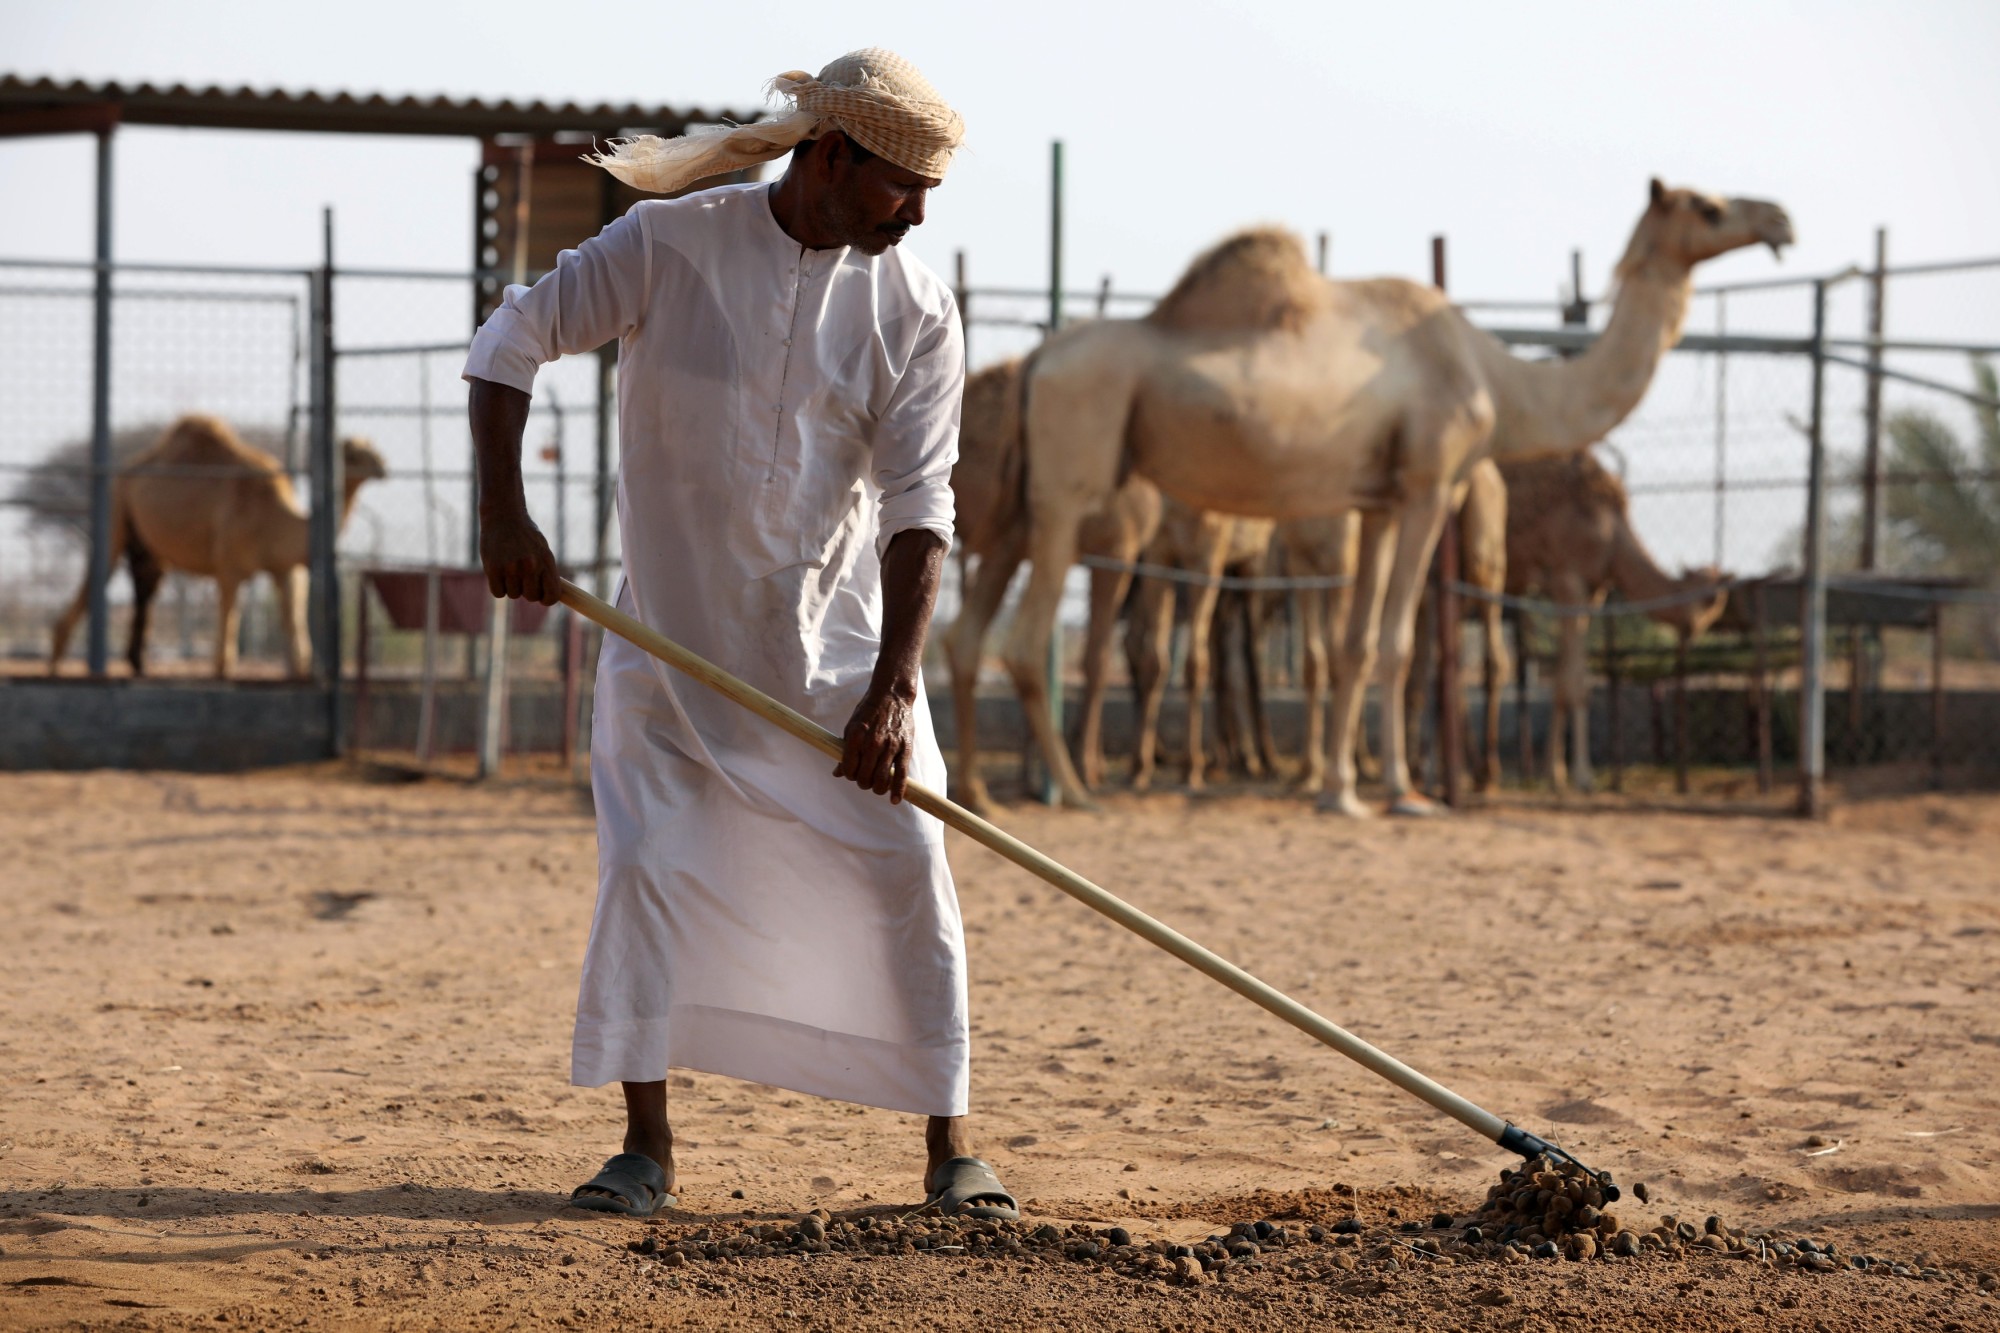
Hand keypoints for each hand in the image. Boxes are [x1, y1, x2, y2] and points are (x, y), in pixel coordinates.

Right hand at [479, 508, 559, 604]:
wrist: (503, 515)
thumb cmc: (524, 534)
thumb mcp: (542, 549)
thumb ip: (546, 571)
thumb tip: (552, 596)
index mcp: (545, 560)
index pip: (552, 595)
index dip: (546, 599)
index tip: (541, 596)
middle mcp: (530, 565)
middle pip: (531, 597)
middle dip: (527, 590)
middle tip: (522, 576)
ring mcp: (511, 568)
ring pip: (513, 594)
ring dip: (511, 585)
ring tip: (509, 567)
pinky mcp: (493, 569)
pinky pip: (498, 593)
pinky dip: (497, 586)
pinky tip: (498, 571)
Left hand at [834, 686, 916, 803]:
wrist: (892, 695)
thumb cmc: (869, 711)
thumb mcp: (851, 727)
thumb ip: (844, 751)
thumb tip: (837, 773)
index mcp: (855, 736)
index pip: (848, 769)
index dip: (849, 775)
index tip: (853, 773)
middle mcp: (872, 742)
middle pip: (864, 777)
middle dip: (863, 782)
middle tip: (866, 779)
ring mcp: (889, 746)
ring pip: (881, 780)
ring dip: (878, 788)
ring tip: (878, 786)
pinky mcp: (905, 748)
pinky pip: (901, 775)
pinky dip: (898, 790)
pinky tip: (894, 799)